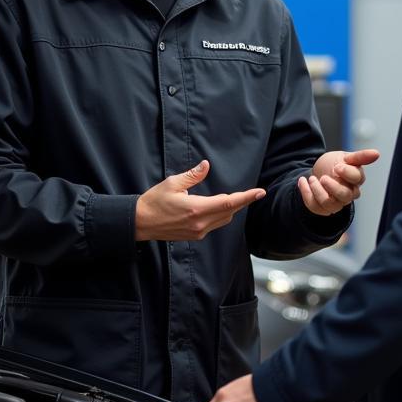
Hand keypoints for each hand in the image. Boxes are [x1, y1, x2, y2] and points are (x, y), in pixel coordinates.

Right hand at [135, 160, 265, 241]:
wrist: (140, 223)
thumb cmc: (154, 201)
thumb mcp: (172, 183)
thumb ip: (192, 175)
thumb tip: (206, 165)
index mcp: (196, 209)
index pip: (229, 203)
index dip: (247, 197)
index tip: (260, 192)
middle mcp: (200, 223)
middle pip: (230, 212)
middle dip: (240, 201)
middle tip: (249, 192)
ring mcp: (198, 232)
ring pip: (223, 220)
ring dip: (230, 209)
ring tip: (231, 198)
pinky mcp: (194, 236)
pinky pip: (214, 225)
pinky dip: (219, 215)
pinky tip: (214, 207)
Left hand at [299, 148, 380, 216]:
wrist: (320, 172)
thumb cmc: (337, 165)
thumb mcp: (346, 157)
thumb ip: (359, 157)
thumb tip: (376, 153)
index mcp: (356, 180)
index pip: (357, 179)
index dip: (347, 173)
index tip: (338, 166)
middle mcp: (348, 193)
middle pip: (345, 196)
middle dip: (333, 187)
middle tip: (323, 177)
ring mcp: (336, 202)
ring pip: (329, 204)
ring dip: (317, 191)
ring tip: (311, 178)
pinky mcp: (322, 207)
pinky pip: (314, 205)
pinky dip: (306, 193)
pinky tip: (302, 180)